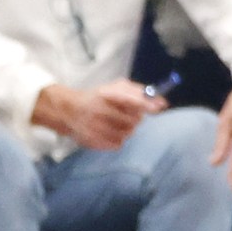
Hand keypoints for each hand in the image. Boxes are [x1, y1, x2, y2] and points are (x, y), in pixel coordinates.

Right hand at [36, 80, 154, 151]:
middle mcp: (100, 111)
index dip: (147, 105)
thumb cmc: (99, 97)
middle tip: (129, 114)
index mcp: (107, 95)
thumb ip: (139, 91)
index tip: (159, 107)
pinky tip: (110, 131)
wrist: (69, 111)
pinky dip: (119, 139)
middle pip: (134, 120)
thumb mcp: (116, 87)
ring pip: (128, 133)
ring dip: (128, 128)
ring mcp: (95, 128)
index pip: (132, 100)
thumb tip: (162, 102)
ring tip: (117, 122)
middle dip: (136, 117)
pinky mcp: (93, 142)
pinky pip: (118, 144)